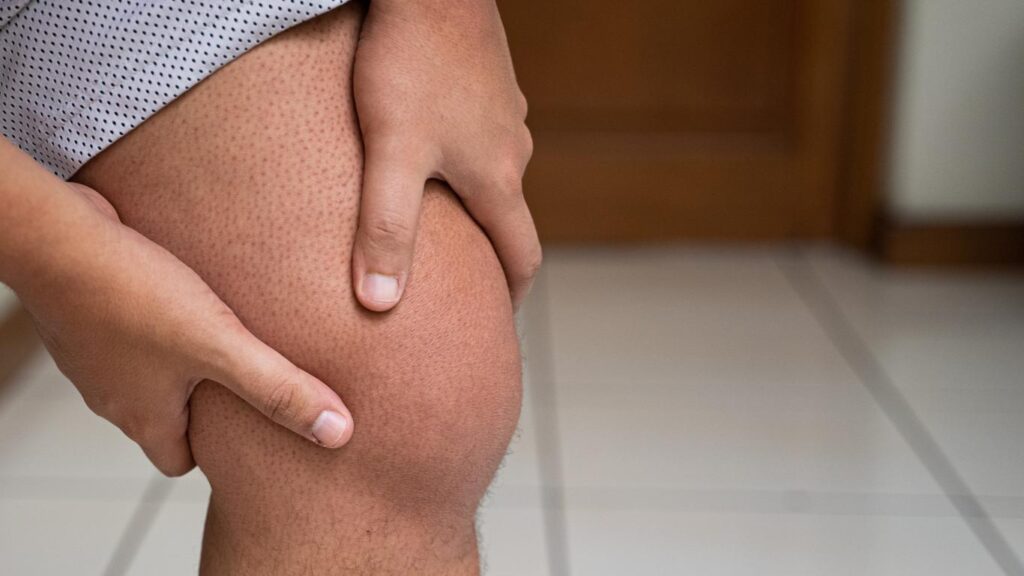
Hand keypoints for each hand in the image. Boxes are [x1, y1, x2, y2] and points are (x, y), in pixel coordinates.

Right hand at [14, 182, 353, 475]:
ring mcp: (96, 352)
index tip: (251, 430)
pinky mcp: (92, 310)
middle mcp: (113, 392)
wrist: (52, 233)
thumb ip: (278, 388)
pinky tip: (190, 288)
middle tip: (250, 379)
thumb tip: (337, 432)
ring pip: (150, 369)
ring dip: (186, 356)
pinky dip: (162, 317)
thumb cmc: (131, 293)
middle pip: (166, 416)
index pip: (178, 462)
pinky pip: (136, 326)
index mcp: (143, 417)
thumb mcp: (220, 346)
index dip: (216, 453)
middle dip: (208, 404)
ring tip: (227, 331)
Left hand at [351, 0, 540, 311]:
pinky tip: (429, 146)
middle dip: (487, 249)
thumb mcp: (391, 152)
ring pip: (493, 171)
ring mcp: (505, 112)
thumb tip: (380, 305)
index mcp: (497, 179)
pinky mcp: (490, 80)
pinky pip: (481, 133)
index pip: (523, 256)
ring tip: (435, 212)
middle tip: (458, 273)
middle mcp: (513, 149)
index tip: (497, 316)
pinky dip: (463, 155)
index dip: (512, 293)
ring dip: (473, 198)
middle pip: (508, 215)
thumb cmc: (410, 63)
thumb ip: (385, 228)